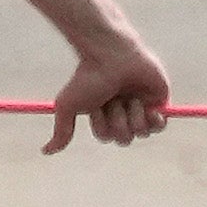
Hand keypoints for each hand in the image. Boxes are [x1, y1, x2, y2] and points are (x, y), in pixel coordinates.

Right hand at [45, 33, 172, 151]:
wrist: (111, 54)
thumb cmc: (88, 77)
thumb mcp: (68, 106)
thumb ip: (61, 131)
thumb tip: (46, 152)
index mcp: (104, 114)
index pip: (106, 136)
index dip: (102, 124)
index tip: (98, 104)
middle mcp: (123, 111)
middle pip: (124, 139)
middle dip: (118, 121)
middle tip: (115, 100)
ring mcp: (142, 106)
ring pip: (141, 133)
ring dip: (133, 116)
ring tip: (130, 97)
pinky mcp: (159, 100)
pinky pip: (160, 126)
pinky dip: (154, 121)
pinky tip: (148, 109)